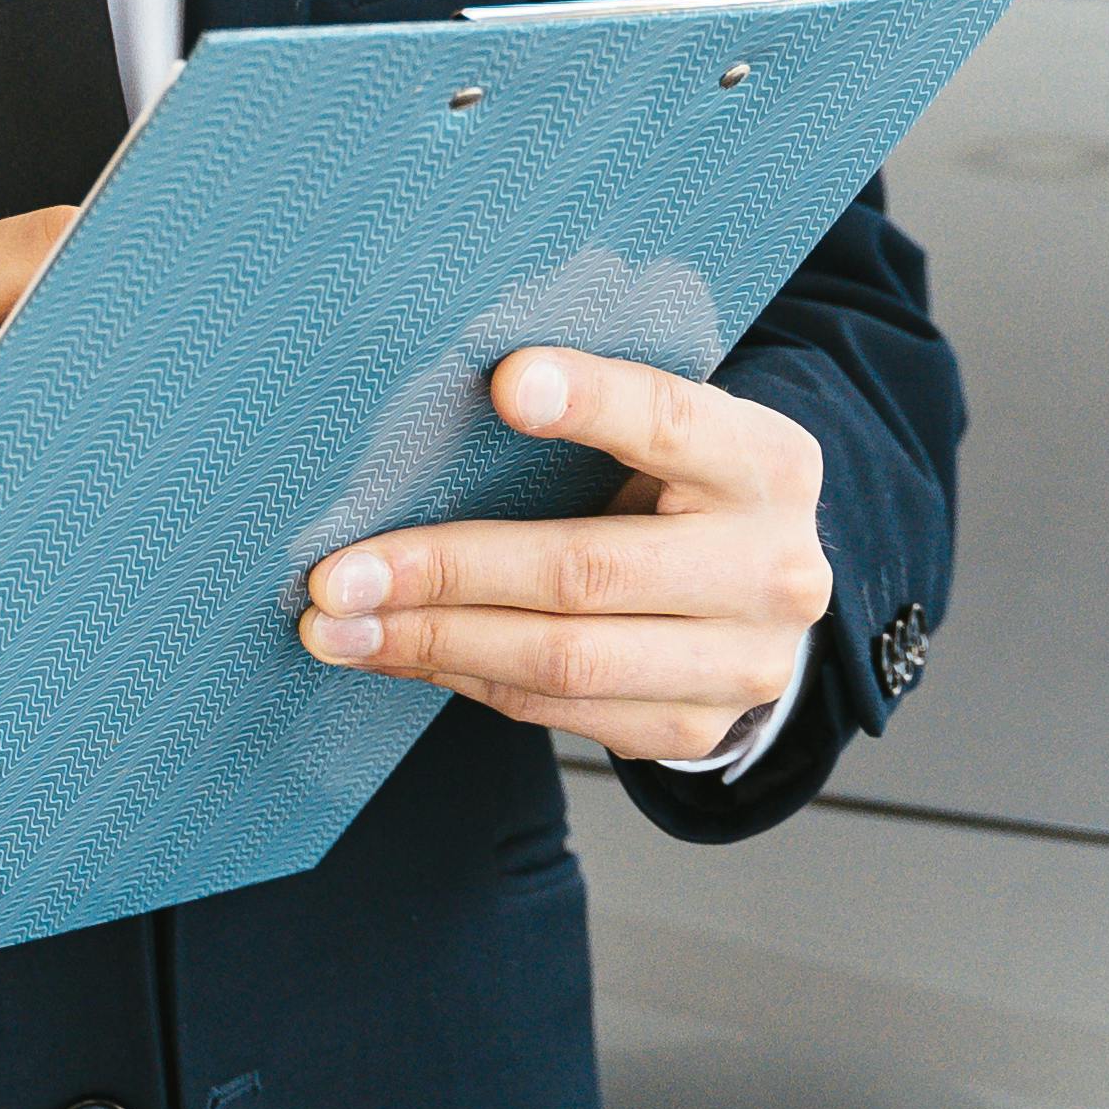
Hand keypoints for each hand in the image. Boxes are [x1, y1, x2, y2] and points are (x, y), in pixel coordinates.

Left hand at [296, 350, 830, 761]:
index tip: (503, 381)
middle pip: (588, 570)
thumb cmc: (684, 488)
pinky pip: (557, 711)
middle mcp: (771, 569)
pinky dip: (466, 676)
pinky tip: (403, 651)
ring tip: (337, 629)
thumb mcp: (674, 434)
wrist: (765, 594)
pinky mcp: (696, 727)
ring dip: (432, 641)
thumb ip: (596, 414)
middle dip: (448, 570)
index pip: (672, 420)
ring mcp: (740, 663)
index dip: (591, 400)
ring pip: (563, 660)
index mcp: (768, 462)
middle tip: (338, 574)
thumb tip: (447, 399)